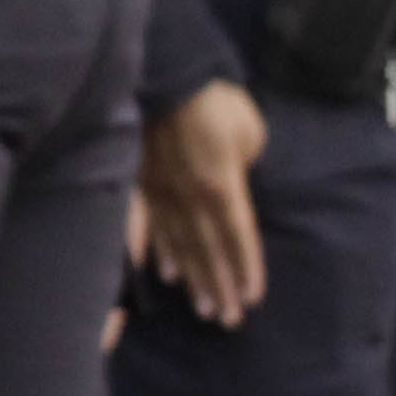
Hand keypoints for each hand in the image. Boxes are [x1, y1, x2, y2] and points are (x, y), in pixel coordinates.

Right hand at [134, 79, 270, 325]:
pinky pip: (153, 226)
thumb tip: (235, 183)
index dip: (246, 269)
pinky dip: (161, 252)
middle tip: (227, 320)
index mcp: (222, 186)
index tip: (251, 300)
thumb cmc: (216, 102)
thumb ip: (245, 167)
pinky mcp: (144, 184)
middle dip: (220, 286)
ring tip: (203, 308)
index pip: (238, 237)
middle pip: (209, 250)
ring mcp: (163, 193)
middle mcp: (191, 197)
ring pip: (180, 244)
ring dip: (193, 278)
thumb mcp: (249, 134)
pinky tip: (166, 273)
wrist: (166, 75)